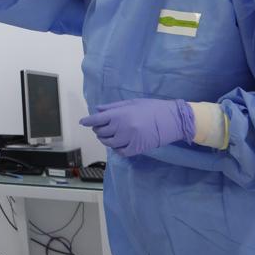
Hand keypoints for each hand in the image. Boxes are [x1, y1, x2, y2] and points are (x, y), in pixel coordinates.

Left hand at [79, 98, 193, 156]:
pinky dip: (116, 148)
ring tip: (109, 135)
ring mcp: (128, 139)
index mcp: (120, 114)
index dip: (88, 121)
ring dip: (105, 139)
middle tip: (101, 127)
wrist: (171, 119)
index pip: (97, 119)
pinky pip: (120, 152)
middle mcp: (121, 127)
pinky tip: (119, 143)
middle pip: (101, 132)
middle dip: (99, 129)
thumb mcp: (131, 103)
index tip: (82, 122)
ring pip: (109, 143)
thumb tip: (97, 110)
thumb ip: (113, 107)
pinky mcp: (136, 149)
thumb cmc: (151, 108)